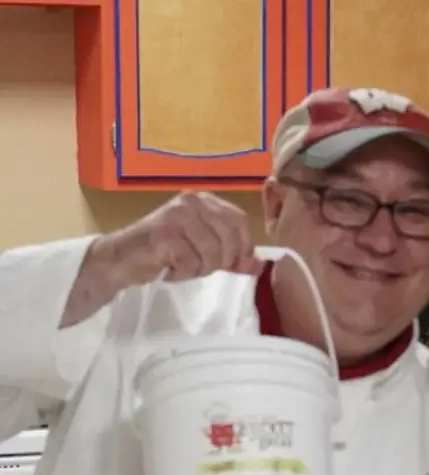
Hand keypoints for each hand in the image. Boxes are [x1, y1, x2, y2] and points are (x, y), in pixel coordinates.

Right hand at [98, 190, 262, 286]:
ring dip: (198, 269)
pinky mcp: (164, 234)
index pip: (240, 222)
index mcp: (205, 200)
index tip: (236, 266)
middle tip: (198, 266)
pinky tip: (168, 268)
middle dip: (219, 262)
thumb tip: (260, 265)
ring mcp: (177, 215)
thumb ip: (232, 255)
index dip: (244, 248)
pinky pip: (191, 263)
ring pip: (211, 254)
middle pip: (229, 240)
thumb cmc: (164, 254)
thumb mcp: (204, 251)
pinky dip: (182, 273)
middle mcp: (192, 202)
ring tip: (180, 265)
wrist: (121, 260)